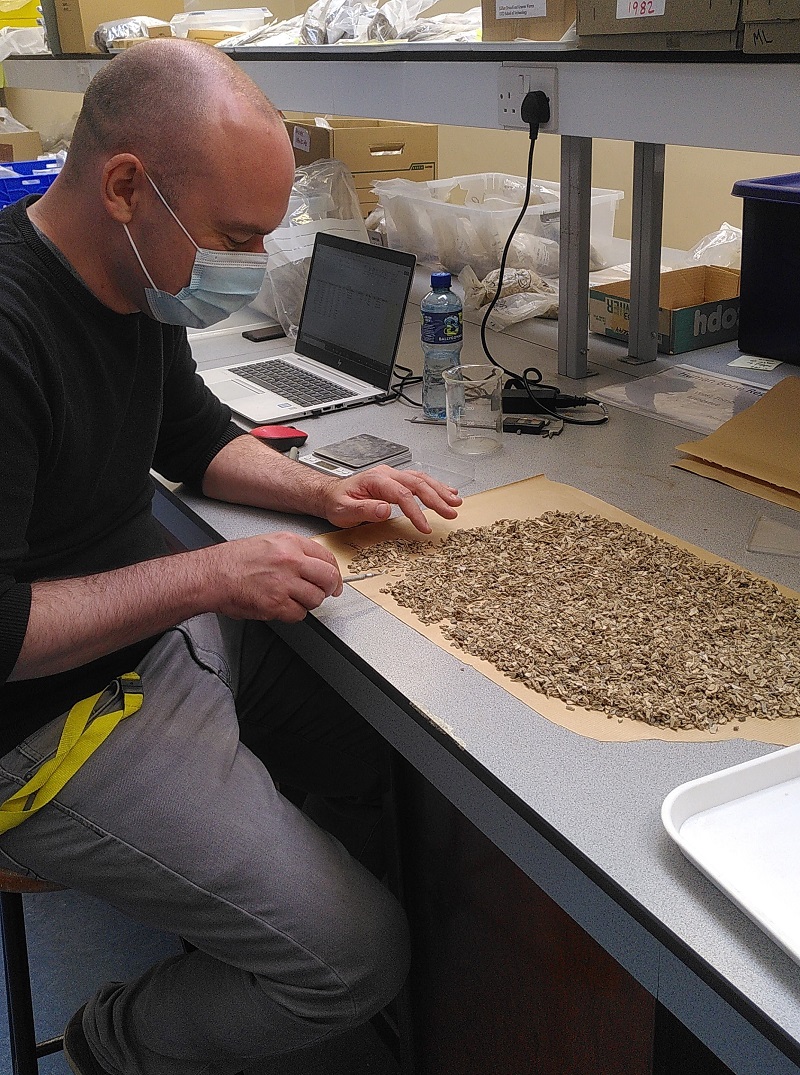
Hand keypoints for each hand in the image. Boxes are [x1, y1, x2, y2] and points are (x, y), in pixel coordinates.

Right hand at [204, 531, 342, 622]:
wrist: (211, 575)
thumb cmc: (233, 561)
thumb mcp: (267, 543)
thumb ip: (293, 551)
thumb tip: (313, 565)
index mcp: (289, 543)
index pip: (326, 557)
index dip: (333, 572)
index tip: (333, 580)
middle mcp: (290, 561)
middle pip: (328, 578)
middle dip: (329, 589)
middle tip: (324, 593)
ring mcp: (284, 584)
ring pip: (316, 599)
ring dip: (308, 602)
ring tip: (293, 599)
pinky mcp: (276, 604)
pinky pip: (299, 614)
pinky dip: (293, 614)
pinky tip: (281, 607)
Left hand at [322, 465, 461, 533]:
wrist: (330, 495)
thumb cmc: (337, 502)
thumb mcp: (344, 510)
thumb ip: (364, 510)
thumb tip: (385, 509)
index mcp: (375, 480)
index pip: (402, 494)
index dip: (416, 511)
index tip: (425, 526)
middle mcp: (386, 474)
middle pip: (417, 484)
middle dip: (437, 498)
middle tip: (451, 511)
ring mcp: (392, 476)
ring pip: (421, 480)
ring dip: (440, 491)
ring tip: (455, 502)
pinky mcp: (396, 481)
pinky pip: (418, 481)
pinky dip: (435, 487)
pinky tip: (446, 492)